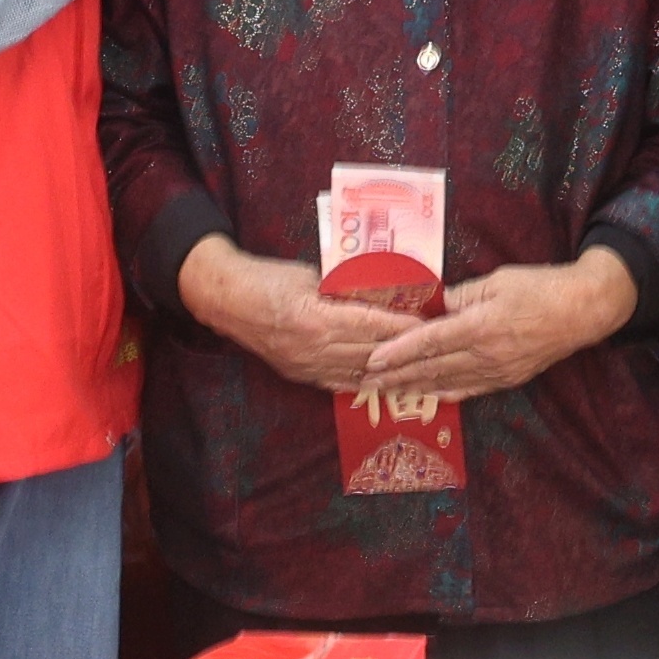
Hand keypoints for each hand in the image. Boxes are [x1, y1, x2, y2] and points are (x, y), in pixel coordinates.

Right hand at [181, 236, 423, 391]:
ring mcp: (306, 365)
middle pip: (370, 352)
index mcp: (317, 318)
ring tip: (415, 365)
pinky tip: (384, 380)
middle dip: (403, 348)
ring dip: (388, 369)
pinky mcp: (299, 374)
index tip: (426, 323)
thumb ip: (344, 289)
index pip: (371, 325)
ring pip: (358, 372)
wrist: (227, 300)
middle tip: (430, 343)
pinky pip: (338, 382)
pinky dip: (363, 381)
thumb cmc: (269, 278)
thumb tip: (381, 293)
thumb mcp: (311, 276)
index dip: (401, 326)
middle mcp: (313, 347)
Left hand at [363, 253, 636, 405]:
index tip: (373, 360)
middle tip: (367, 381)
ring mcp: (498, 371)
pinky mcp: (509, 378)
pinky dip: (447, 393)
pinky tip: (429, 395)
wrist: (583, 310)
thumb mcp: (496, 281)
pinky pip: (472, 389)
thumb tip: (431, 304)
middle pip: (432, 367)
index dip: (399, 352)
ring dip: (415, 387)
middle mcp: (486, 354)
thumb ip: (460, 295)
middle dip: (397, 375)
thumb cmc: (540, 287)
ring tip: (387, 391)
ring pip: (448, 382)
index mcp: (480, 326)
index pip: (429, 342)